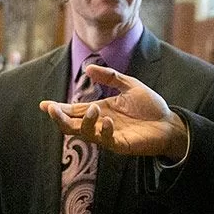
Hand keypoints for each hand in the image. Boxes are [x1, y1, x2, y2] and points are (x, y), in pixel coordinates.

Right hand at [40, 65, 189, 159]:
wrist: (169, 123)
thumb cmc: (150, 106)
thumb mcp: (129, 85)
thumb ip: (110, 77)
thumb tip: (88, 68)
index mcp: (99, 110)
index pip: (73, 110)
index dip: (58, 108)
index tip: (43, 104)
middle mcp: (99, 124)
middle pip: (71, 125)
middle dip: (60, 118)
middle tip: (53, 108)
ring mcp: (108, 136)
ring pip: (84, 134)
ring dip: (84, 121)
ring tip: (94, 108)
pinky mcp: (120, 145)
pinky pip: (106, 140)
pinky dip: (104, 130)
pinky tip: (109, 120)